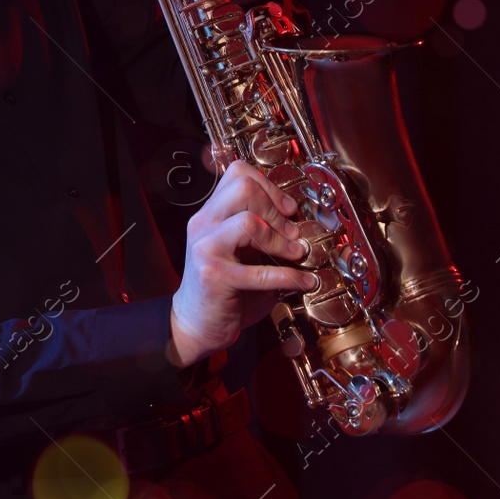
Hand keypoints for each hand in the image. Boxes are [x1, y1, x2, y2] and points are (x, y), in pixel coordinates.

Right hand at [167, 158, 317, 368]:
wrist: (197, 324)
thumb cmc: (226, 288)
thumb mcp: (240, 251)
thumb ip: (260, 231)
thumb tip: (301, 222)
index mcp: (210, 213)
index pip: (238, 173)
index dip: (270, 187)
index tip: (288, 209)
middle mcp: (203, 224)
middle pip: (243, 189)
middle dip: (276, 209)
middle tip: (293, 232)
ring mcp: (205, 248)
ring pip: (248, 221)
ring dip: (280, 240)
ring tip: (297, 254)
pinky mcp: (213, 276)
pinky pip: (259, 271)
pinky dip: (288, 276)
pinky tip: (302, 281)